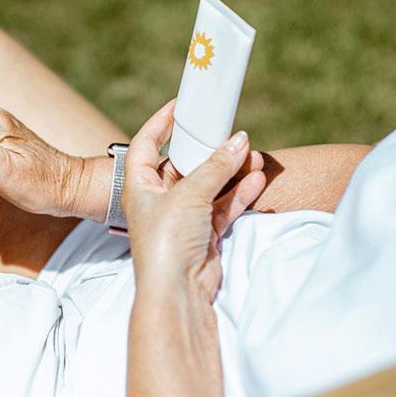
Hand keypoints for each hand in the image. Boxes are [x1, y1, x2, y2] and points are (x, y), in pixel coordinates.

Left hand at [123, 108, 265, 300]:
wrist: (176, 291)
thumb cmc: (166, 241)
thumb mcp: (189, 195)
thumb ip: (215, 167)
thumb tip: (238, 140)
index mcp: (139, 186)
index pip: (146, 145)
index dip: (160, 123)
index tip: (179, 105)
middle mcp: (158, 200)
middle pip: (184, 164)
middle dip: (209, 150)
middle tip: (231, 133)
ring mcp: (181, 217)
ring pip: (209, 185)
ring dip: (230, 171)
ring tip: (253, 155)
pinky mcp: (202, 234)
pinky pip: (222, 206)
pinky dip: (238, 193)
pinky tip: (256, 178)